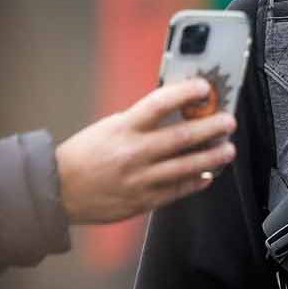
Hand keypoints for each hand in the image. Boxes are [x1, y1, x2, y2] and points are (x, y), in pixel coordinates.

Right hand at [55, 79, 236, 224]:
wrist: (59, 190)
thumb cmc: (83, 155)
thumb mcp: (109, 127)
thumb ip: (139, 122)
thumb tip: (174, 113)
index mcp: (124, 128)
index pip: (159, 103)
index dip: (185, 93)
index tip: (204, 88)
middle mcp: (134, 153)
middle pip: (181, 137)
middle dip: (210, 128)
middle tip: (228, 121)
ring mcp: (141, 179)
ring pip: (186, 167)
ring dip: (212, 158)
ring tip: (228, 150)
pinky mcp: (144, 201)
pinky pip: (177, 190)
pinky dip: (196, 182)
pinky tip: (208, 176)